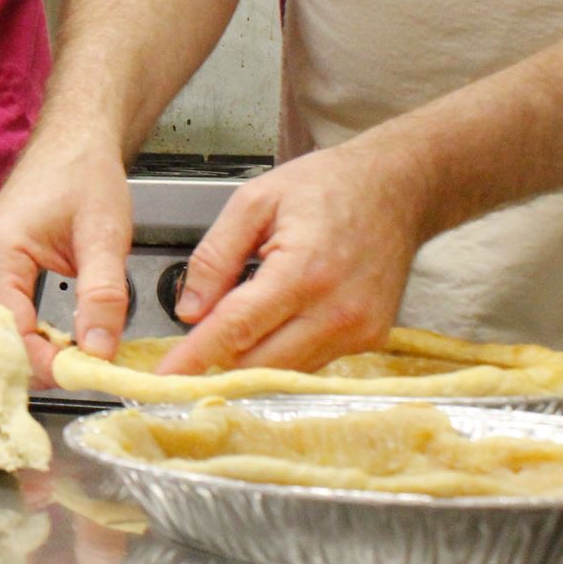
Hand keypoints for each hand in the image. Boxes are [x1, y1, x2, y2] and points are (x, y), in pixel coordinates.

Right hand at [0, 135, 133, 386]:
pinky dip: (17, 335)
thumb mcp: (105, 235)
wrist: (71, 141)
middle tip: (77, 374)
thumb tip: (99, 352)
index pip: (9, 331)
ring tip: (67, 359)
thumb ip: (104, 295)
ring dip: (22, 353)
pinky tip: (49, 340)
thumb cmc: (84, 176)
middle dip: (30, 365)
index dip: (45, 363)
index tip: (84, 376)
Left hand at [156, 139, 423, 375]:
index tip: (165, 377)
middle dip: (218, 360)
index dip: (196, 355)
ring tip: (231, 327)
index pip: (238, 327)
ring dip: (251, 358)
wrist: (397, 189)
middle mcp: (337, 311)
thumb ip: (216, 256)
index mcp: (304, 271)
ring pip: (286, 370)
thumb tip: (189, 310)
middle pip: (261, 362)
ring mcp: (360, 331)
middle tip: (188, 351)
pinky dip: (282, 352)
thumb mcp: (255, 201)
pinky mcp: (372, 340)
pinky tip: (270, 325)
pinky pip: (312, 362)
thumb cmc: (326, 187)